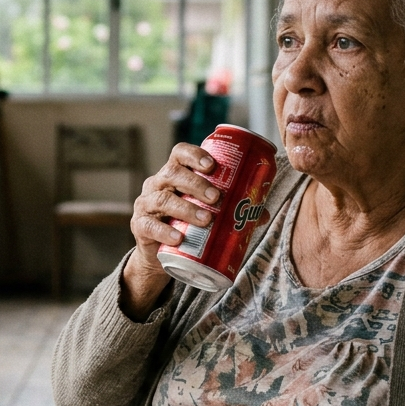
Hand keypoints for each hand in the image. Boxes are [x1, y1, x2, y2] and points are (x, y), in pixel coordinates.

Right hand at [121, 144, 220, 318]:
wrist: (161, 252)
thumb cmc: (187, 223)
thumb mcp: (205, 211)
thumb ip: (232, 209)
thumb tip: (264, 213)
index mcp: (175, 174)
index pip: (180, 153)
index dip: (194, 155)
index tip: (212, 165)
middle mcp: (158, 183)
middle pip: (173, 173)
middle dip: (196, 183)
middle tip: (217, 197)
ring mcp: (147, 204)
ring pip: (163, 200)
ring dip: (186, 208)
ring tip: (206, 220)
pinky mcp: (140, 226)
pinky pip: (150, 226)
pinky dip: (165, 231)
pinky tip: (179, 238)